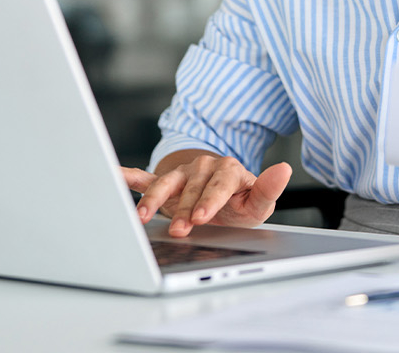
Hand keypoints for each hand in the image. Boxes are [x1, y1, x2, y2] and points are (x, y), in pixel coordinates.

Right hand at [121, 153, 291, 237]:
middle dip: (183, 210)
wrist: (223, 200)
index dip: (209, 199)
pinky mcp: (165, 180)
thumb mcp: (257, 203)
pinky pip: (145, 177)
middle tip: (178, 231)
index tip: (201, 216)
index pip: (218, 184)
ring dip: (154, 200)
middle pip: (191, 188)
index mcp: (228, 170)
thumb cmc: (241, 204)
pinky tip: (114, 174)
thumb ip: (268, 189)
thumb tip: (284, 169)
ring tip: (143, 217)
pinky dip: (129, 176)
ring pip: (166, 183)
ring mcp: (182, 173)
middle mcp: (204, 167)